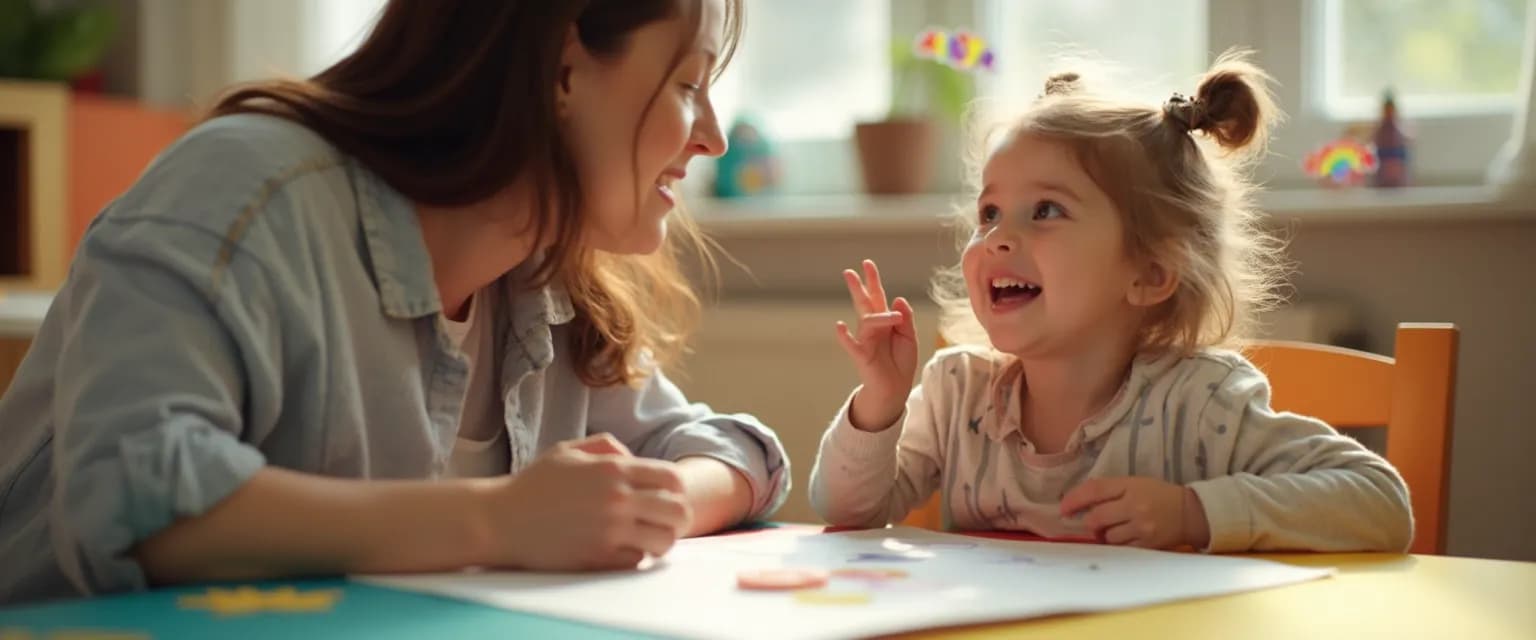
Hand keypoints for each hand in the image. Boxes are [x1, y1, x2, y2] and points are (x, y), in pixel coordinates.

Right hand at [485, 434, 692, 570]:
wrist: (500, 520)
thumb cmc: (533, 485)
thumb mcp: (568, 451)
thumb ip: (607, 446)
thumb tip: (633, 459)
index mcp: (613, 469)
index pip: (672, 478)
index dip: (677, 489)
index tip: (667, 496)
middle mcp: (617, 499)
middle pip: (678, 511)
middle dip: (677, 517)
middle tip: (665, 522)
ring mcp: (609, 531)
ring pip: (664, 541)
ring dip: (660, 541)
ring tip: (647, 539)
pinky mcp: (598, 558)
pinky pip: (637, 561)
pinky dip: (635, 556)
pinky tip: (621, 550)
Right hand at [835, 259, 917, 430]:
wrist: (896, 387)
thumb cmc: (901, 361)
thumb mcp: (910, 337)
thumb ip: (906, 318)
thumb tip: (898, 298)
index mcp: (885, 320)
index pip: (878, 296)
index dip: (873, 280)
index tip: (867, 263)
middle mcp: (873, 327)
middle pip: (864, 303)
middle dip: (858, 287)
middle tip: (849, 271)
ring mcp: (865, 339)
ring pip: (869, 320)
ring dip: (882, 316)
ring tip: (896, 319)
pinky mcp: (861, 354)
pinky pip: (852, 344)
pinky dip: (845, 336)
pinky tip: (839, 326)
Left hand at [1059, 477, 1210, 549]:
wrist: (1190, 512)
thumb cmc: (1157, 495)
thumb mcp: (1135, 484)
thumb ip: (1109, 490)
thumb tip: (1077, 503)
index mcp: (1130, 485)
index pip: (1094, 490)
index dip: (1073, 500)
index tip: (1063, 509)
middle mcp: (1135, 506)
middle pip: (1096, 518)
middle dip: (1090, 522)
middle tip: (1095, 523)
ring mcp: (1142, 527)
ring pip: (1106, 536)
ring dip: (1104, 535)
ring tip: (1115, 529)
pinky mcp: (1147, 544)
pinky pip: (1120, 548)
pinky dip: (1117, 544)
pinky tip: (1124, 538)